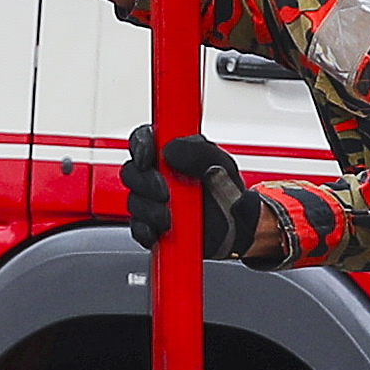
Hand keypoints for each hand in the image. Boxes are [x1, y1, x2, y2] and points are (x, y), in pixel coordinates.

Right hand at [122, 125, 263, 259]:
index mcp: (172, 152)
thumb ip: (198, 151)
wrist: (237, 229)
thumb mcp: (221, 164)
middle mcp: (159, 174)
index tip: (148, 158)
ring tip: (171, 218)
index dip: (140, 145)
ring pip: (134, 200)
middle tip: (166, 193)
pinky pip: (137, 227)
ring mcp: (153, 200)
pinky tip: (161, 231)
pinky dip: (146, 230)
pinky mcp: (152, 225)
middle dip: (145, 183)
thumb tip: (170, 149)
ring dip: (150, 210)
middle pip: (132, 171)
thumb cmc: (229, 192)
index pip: (144, 138)